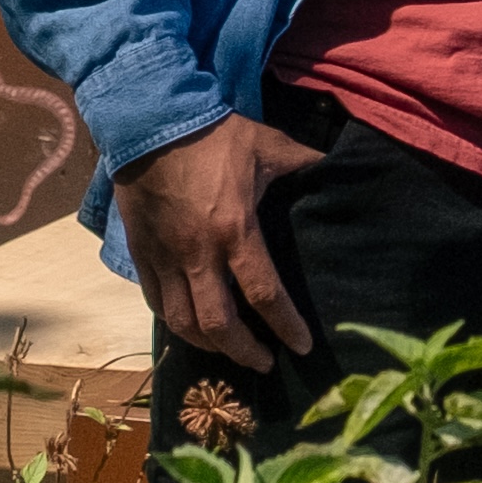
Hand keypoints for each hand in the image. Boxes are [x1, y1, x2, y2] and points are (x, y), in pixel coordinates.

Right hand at [115, 111, 326, 365]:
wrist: (151, 119)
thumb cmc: (215, 133)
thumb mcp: (269, 145)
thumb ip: (305, 164)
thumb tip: (340, 169)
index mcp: (235, 230)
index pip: (265, 294)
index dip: (286, 326)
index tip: (302, 347)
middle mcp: (198, 253)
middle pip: (219, 324)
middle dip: (244, 352)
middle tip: (264, 363)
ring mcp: (165, 256)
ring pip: (182, 321)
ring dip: (208, 344)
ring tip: (229, 350)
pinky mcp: (141, 252)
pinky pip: (155, 300)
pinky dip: (173, 320)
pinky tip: (189, 326)